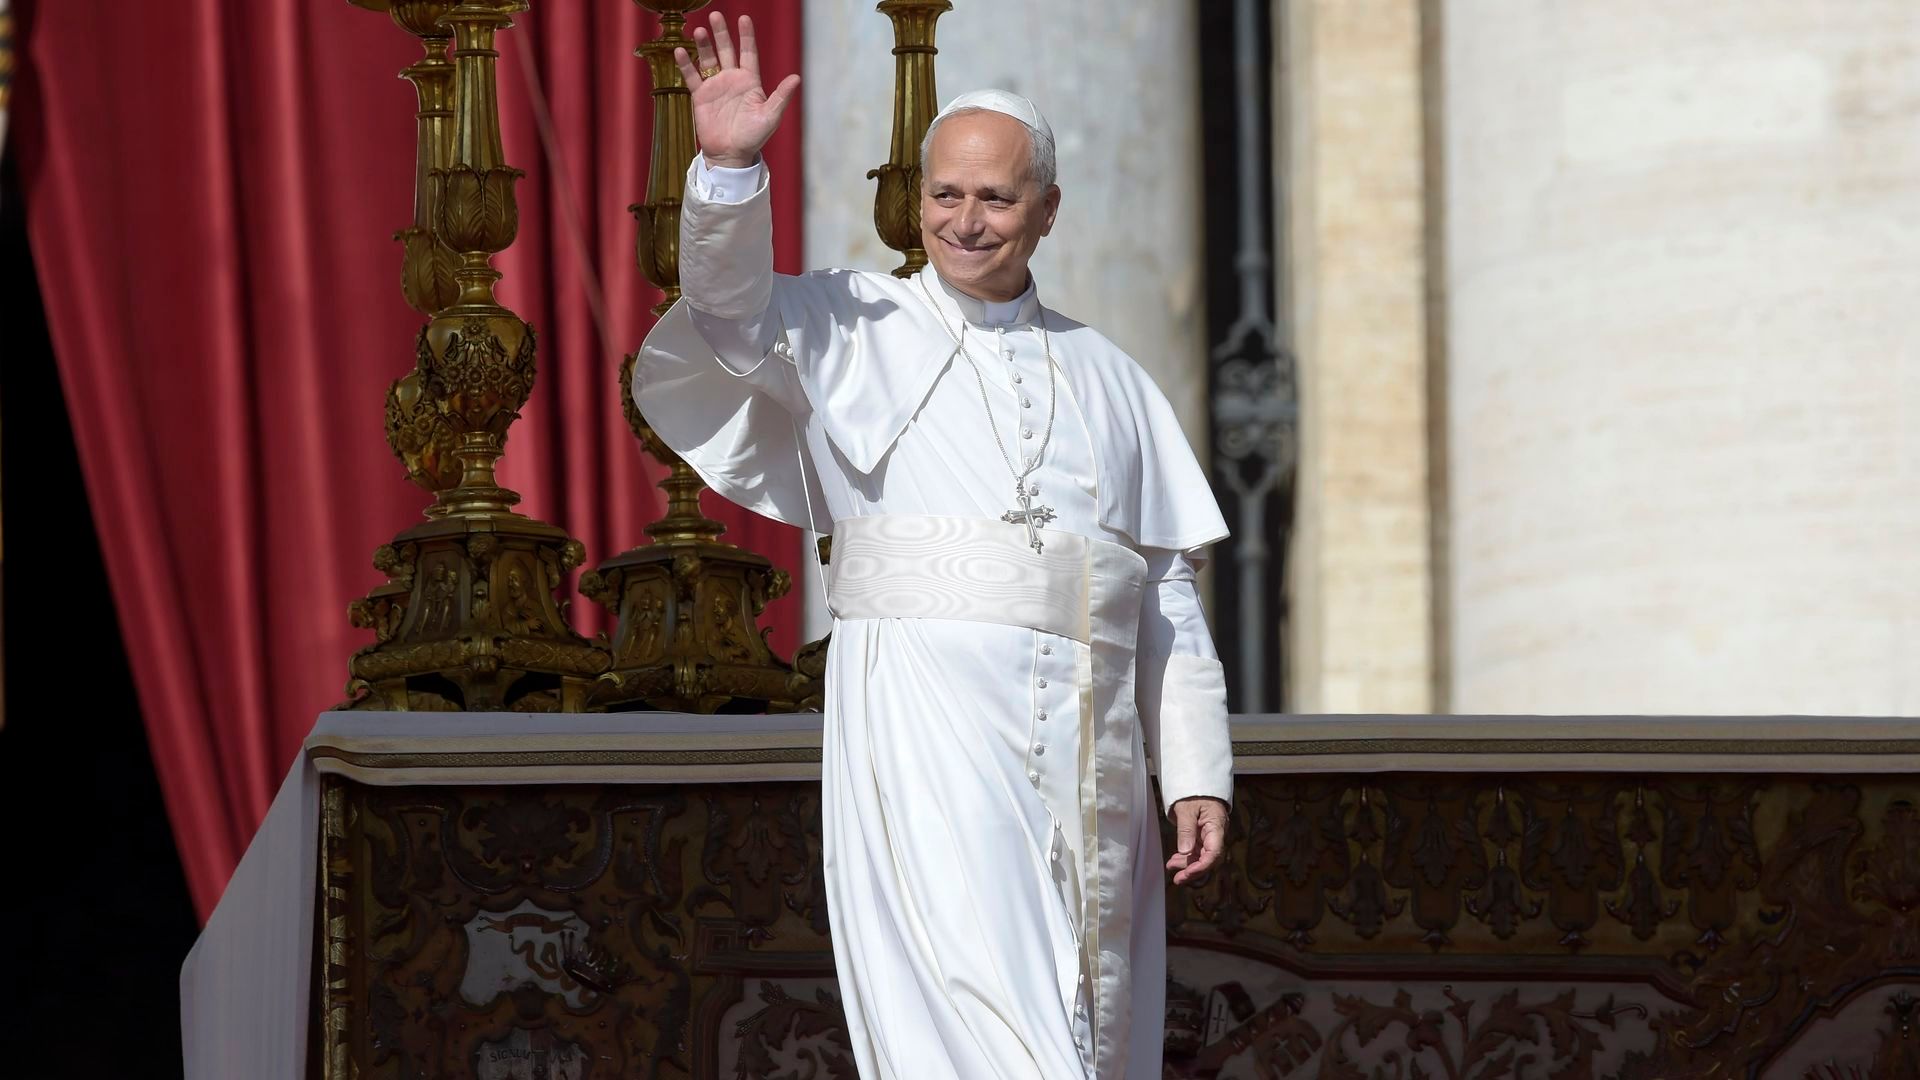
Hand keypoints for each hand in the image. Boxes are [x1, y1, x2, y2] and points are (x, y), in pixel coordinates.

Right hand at [672, 12, 800, 169]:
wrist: (731, 154)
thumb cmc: (753, 137)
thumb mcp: (770, 116)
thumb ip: (781, 96)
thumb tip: (797, 78)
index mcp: (750, 81)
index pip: (748, 53)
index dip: (746, 36)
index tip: (744, 18)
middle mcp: (732, 79)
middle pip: (726, 50)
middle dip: (721, 33)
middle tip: (716, 16)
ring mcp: (715, 86)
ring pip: (708, 59)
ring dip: (704, 45)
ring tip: (699, 31)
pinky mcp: (701, 96)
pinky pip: (692, 77)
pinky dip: (686, 64)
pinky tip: (681, 51)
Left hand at [1166, 796, 1227, 885]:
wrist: (1198, 784)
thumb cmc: (1194, 793)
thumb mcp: (1186, 808)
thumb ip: (1186, 829)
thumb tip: (1185, 851)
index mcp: (1216, 826)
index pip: (1214, 852)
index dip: (1202, 865)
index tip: (1188, 872)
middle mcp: (1215, 834)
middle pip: (1209, 858)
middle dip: (1194, 870)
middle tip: (1178, 879)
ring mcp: (1209, 836)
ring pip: (1201, 857)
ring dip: (1188, 865)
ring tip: (1172, 868)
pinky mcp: (1202, 836)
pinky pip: (1196, 851)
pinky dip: (1186, 857)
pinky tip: (1175, 861)